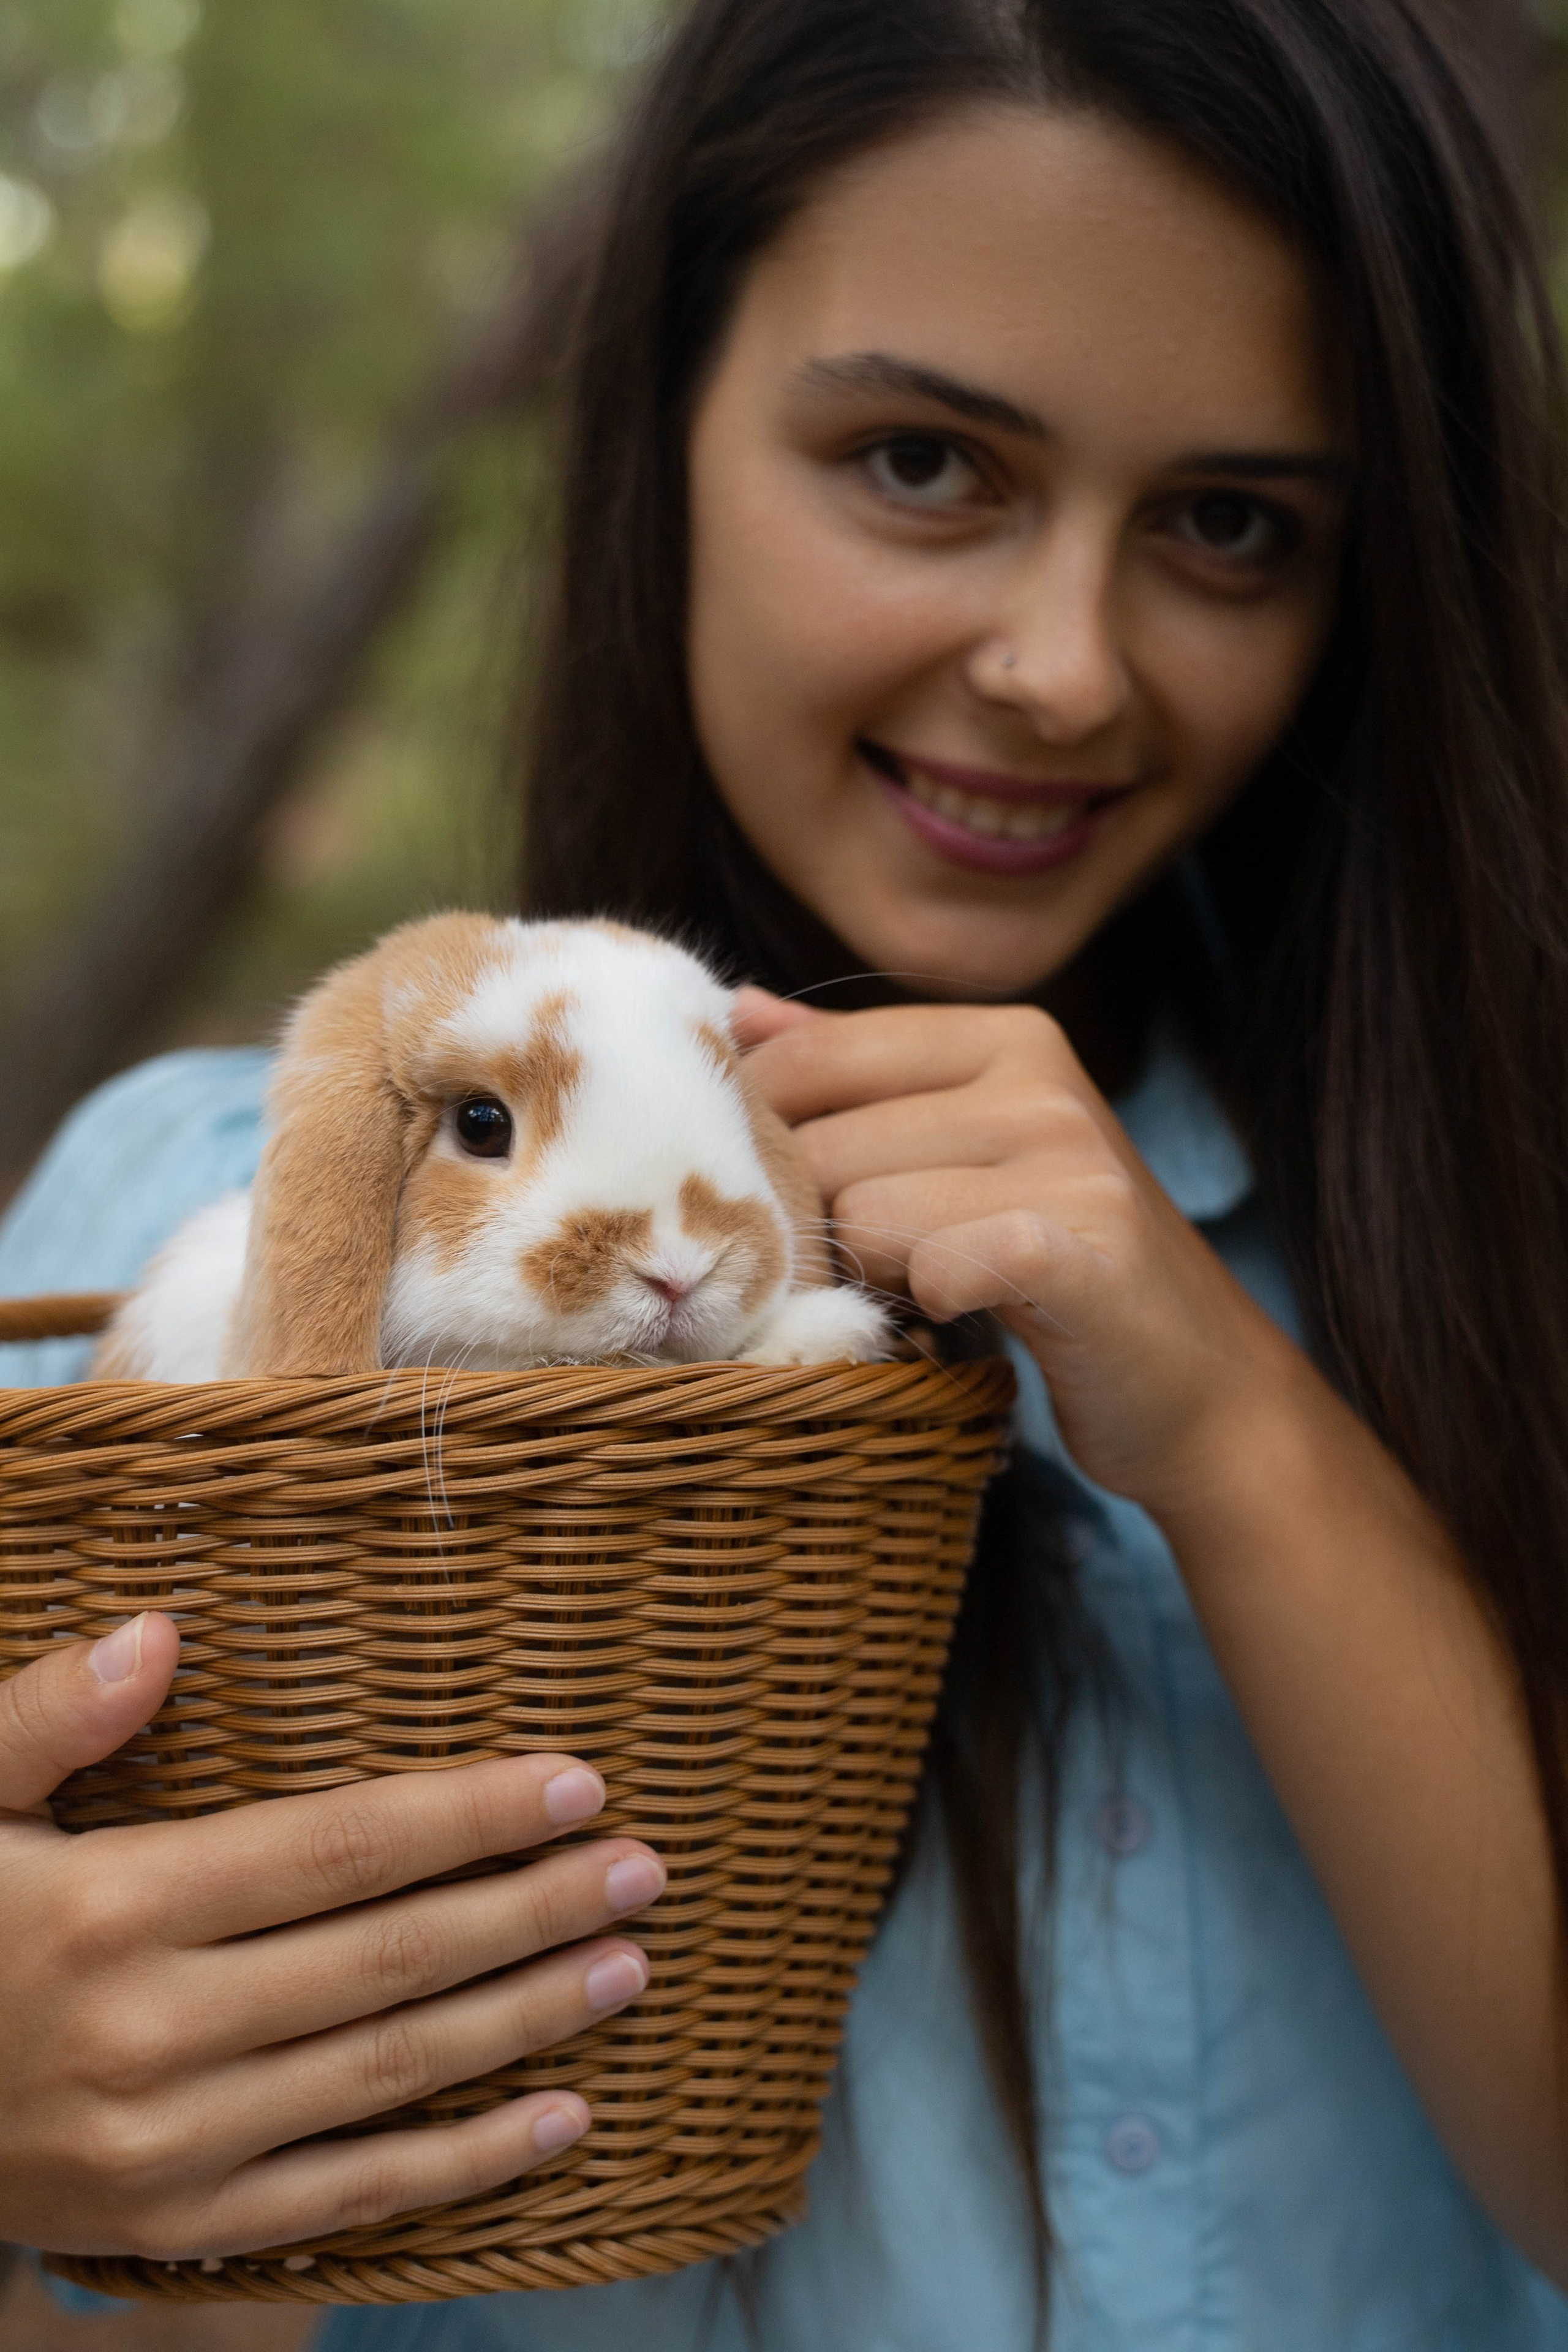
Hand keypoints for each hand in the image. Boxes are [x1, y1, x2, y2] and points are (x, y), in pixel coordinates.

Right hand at [0, 1613, 665, 2260]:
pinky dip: (465, 2164)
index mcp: (113, 1909)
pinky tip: (561, 2121)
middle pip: (391, 1956)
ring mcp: (173, 2144)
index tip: (577, 1782)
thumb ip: (47, 1714)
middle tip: (644, 1867)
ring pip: (391, 2071)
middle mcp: (155, 2032)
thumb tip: (158, 1633)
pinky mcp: (179, 2222)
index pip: (338, 1848)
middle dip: (532, 1906)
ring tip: (626, 1966)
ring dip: (525, 2018)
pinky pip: (350, 2195)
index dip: (468, 1814)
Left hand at [733, 987, 1295, 1509]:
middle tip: (893, 1270)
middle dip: (826, 1224)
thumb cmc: (1055, 1271)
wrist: (1199, 1388)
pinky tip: (974, 1314)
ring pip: (861, 1213)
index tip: (808, 1204)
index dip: (771, 1147)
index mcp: (1004, 1035)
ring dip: (881, 1275)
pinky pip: (937, 1268)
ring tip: (942, 1290)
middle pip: (823, 1146)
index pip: (809, 1058)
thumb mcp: (959, 1151)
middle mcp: (1043, 1080)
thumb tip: (741, 1010)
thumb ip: (855, 1075)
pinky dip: (938, 1305)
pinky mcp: (1088, 1251)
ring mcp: (1073, 1160)